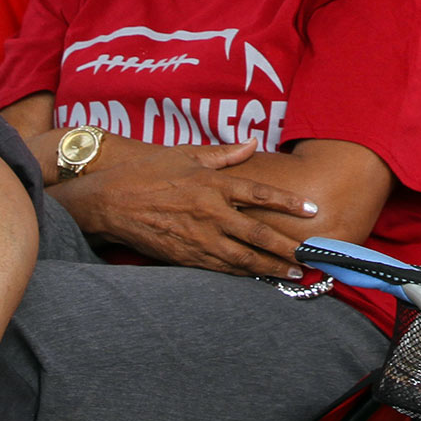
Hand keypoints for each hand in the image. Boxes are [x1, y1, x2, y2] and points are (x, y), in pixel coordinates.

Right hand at [65, 141, 320, 278]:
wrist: (108, 202)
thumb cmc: (147, 172)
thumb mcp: (186, 154)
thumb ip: (224, 153)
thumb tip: (252, 142)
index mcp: (213, 184)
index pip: (259, 193)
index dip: (288, 203)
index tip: (312, 210)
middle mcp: (210, 213)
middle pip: (258, 234)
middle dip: (287, 248)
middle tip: (312, 257)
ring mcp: (198, 238)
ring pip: (242, 258)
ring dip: (271, 268)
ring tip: (294, 275)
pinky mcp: (185, 257)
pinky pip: (220, 268)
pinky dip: (242, 275)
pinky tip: (258, 278)